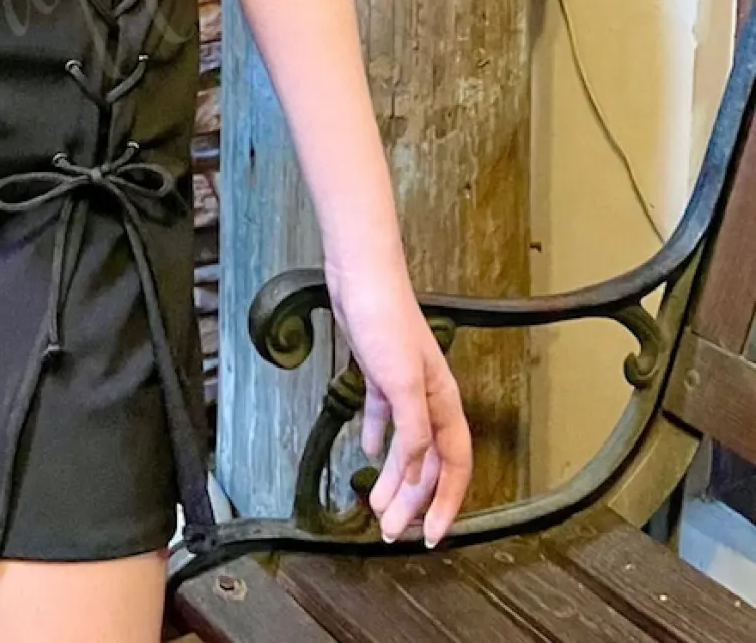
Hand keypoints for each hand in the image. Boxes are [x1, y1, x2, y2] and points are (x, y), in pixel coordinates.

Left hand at [324, 255, 471, 547]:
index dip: (447, 505)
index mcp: (443, 405)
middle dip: (414, 502)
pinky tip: (370, 455)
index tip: (431, 537)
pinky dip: (379, 441)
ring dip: (395, 480)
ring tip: (376, 507)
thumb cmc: (386, 322)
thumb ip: (413, 430)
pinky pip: (385, 419)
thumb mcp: (402, 382)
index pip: (453, 467)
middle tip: (392, 533)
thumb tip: (414, 472)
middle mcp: (429, 401)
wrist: (361, 278)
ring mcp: (405, 388)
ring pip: (406, 447)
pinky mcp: (380, 375)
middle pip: (428, 464)